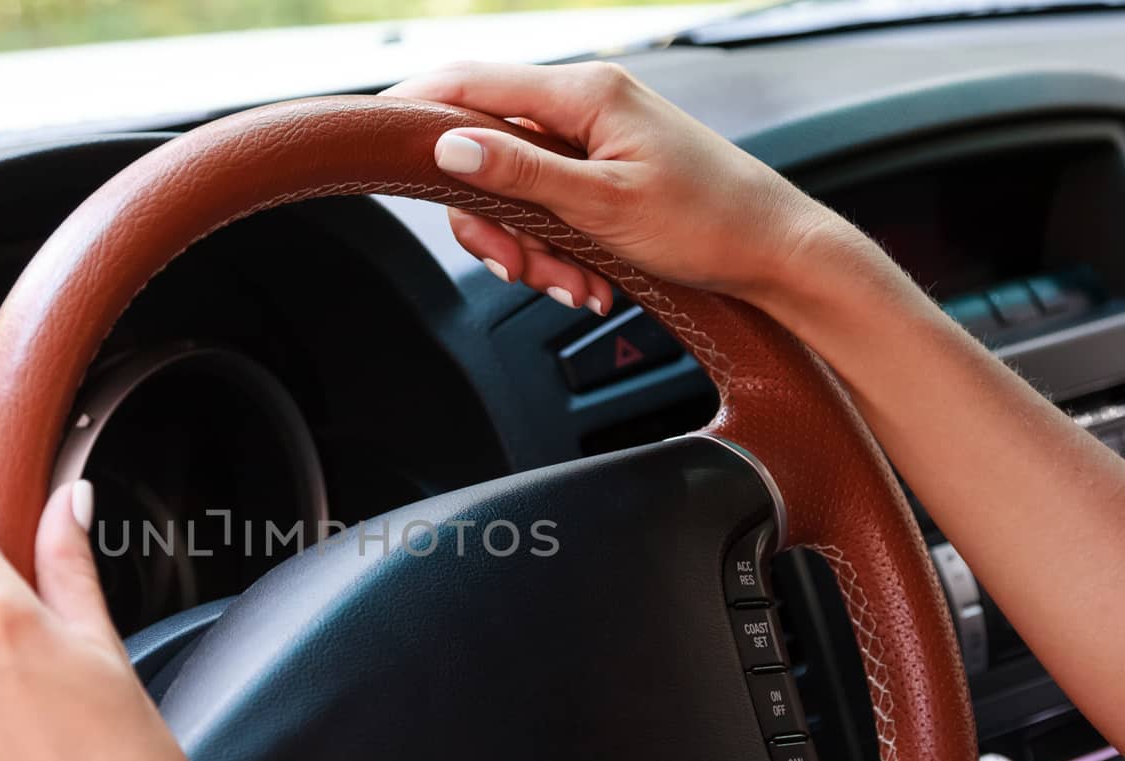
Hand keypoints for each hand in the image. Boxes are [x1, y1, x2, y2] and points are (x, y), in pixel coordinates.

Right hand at [384, 60, 838, 311]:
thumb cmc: (708, 223)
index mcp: (583, 95)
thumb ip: (520, 173)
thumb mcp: (603, 206)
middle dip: (493, 225)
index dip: (413, 112)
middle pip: (485, 152)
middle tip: (519, 273)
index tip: (375, 142)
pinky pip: (549, 205)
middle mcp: (584, 104)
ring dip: (529, 249)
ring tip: (573, 287)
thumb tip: (448, 148)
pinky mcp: (605, 168)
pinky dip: (557, 249)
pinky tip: (588, 280)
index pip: (469, 84)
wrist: (775, 251)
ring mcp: (595, 136)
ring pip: (515, 189)